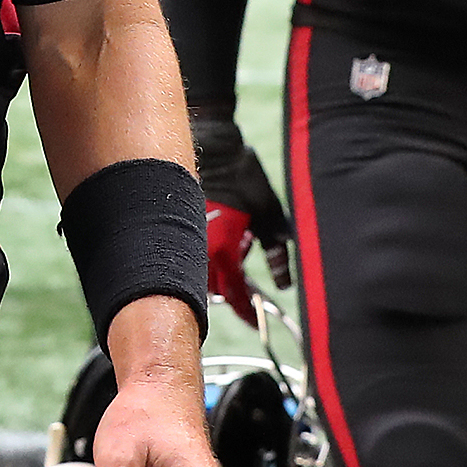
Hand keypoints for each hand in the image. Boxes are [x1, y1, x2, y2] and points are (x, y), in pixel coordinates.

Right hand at [192, 112, 289, 327]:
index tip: (255, 320)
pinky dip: (210, 258)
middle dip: (234, 292)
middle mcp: (202, 252)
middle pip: (219, 292)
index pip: (235, 296)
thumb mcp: (270, 213)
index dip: (247, 311)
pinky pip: (195, 257)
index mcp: (224, 251)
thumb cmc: (243, 176)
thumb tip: (282, 281)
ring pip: (205, 276)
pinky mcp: (183, 229)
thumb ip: (276, 249)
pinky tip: (224, 238)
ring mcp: (189, 241)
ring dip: (222, 275)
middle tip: (247, 287)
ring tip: (239, 249)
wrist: (214, 147)